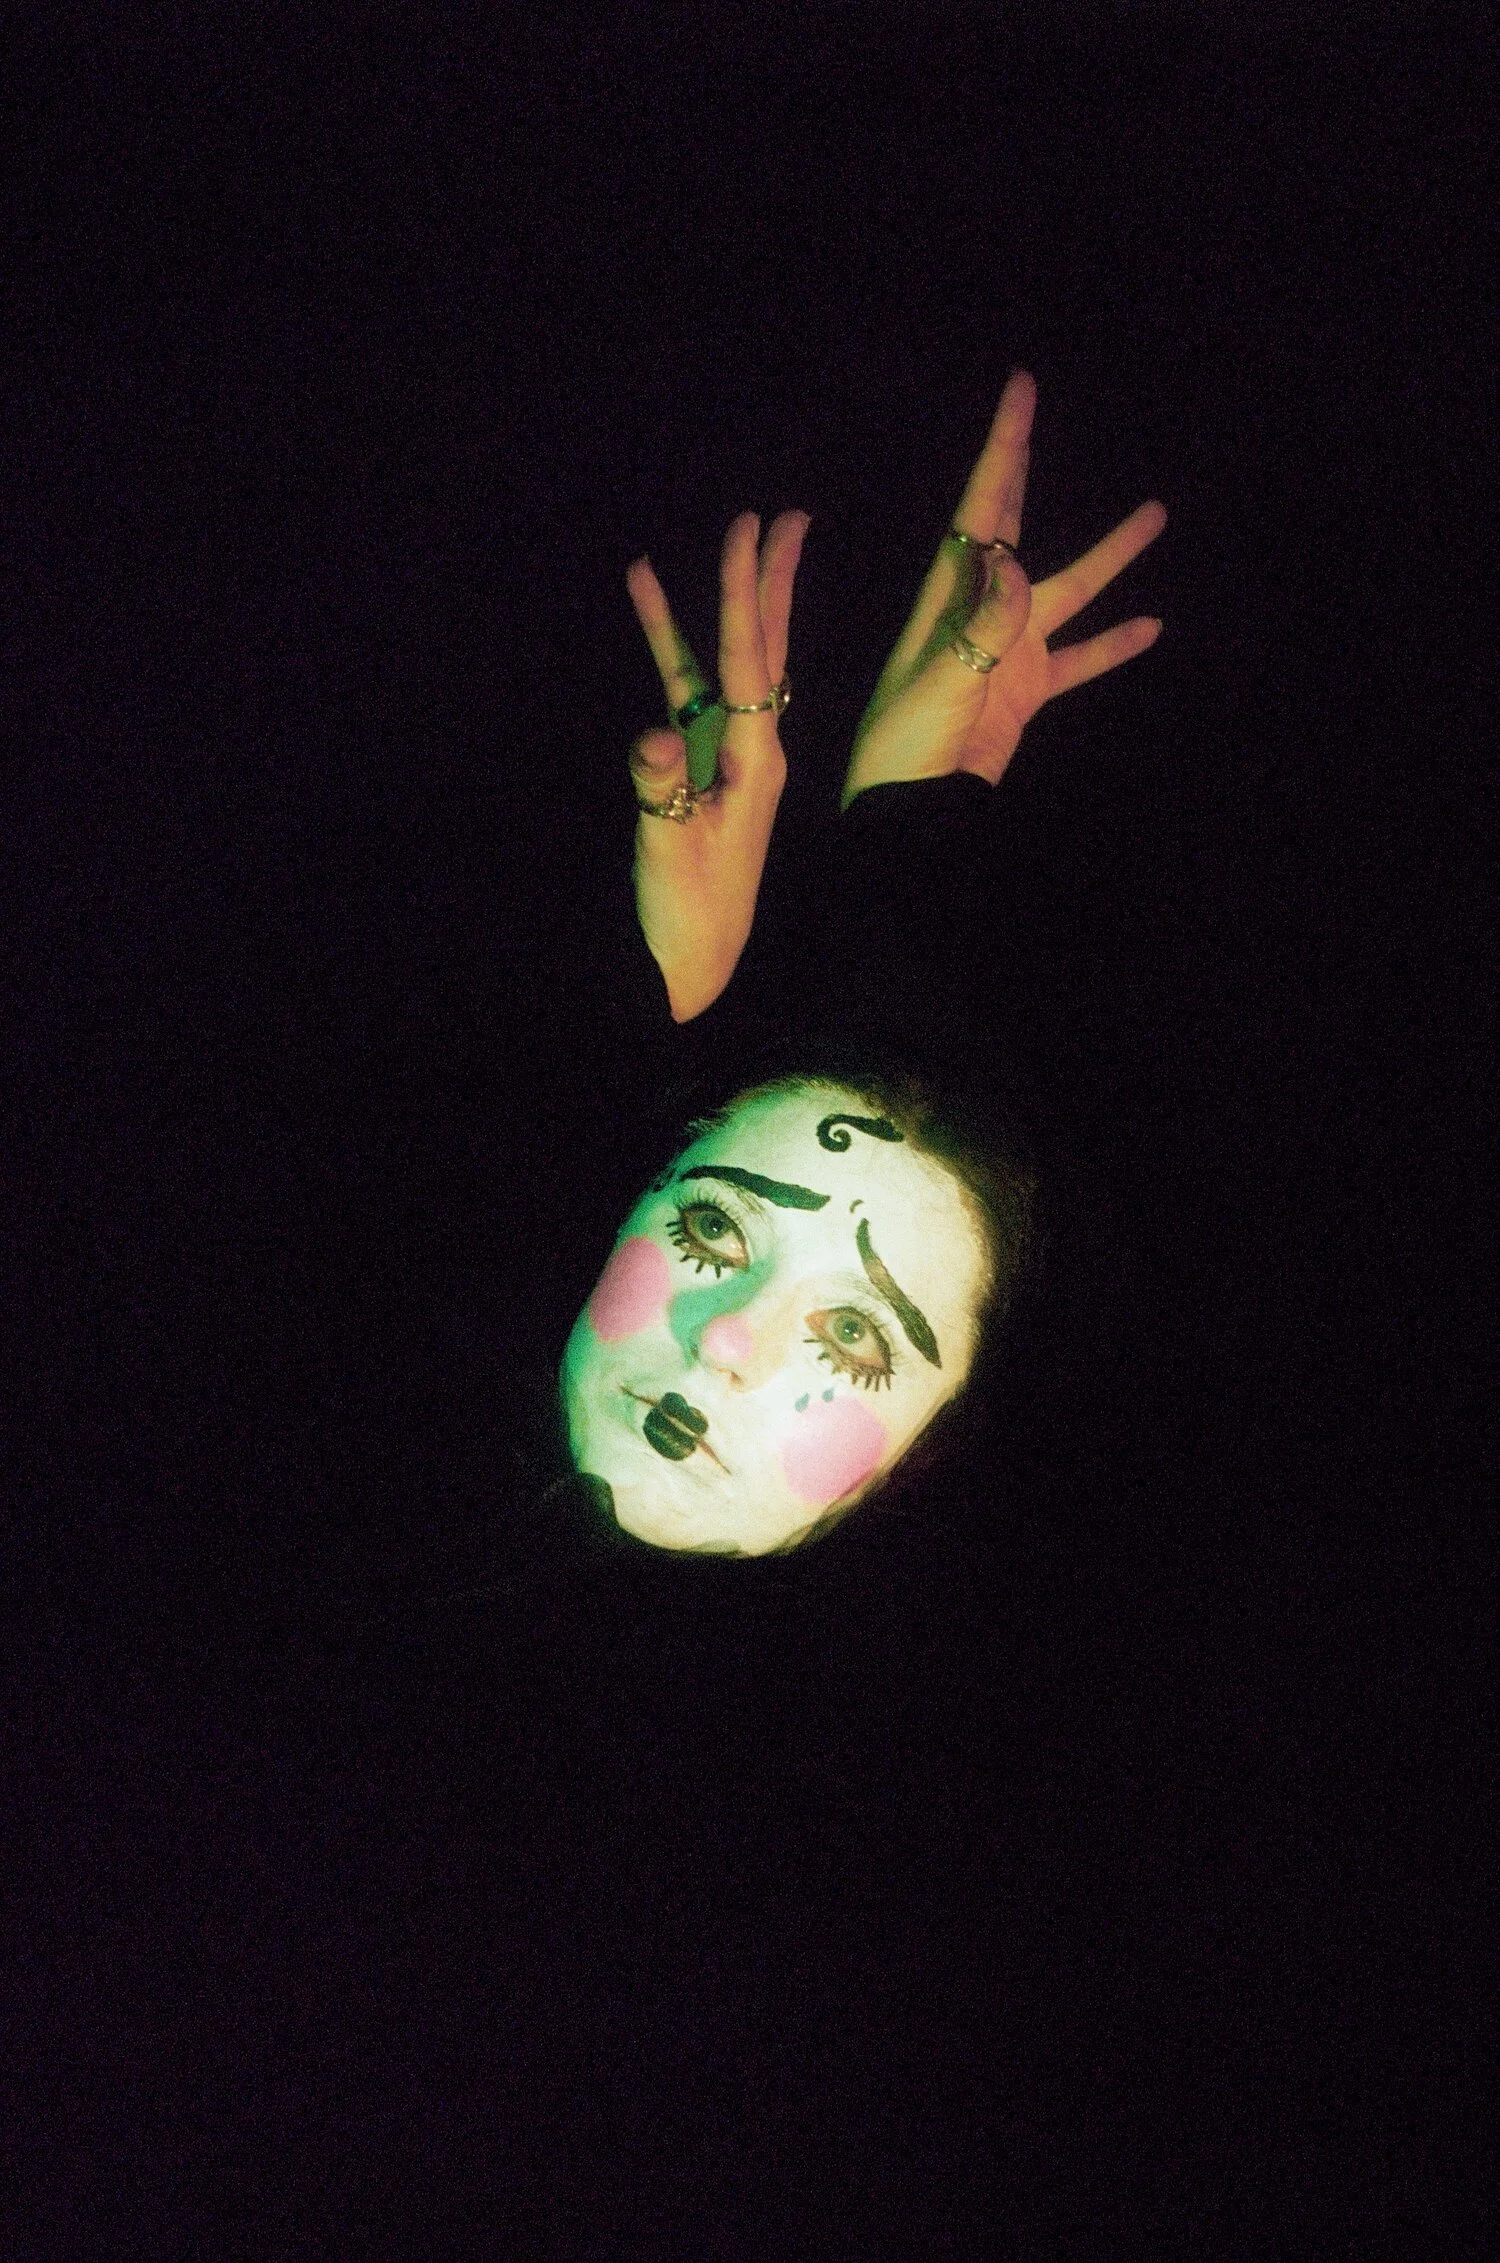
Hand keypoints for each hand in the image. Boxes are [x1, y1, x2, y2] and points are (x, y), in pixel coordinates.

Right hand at [626, 509, 809, 1022]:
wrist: (698, 959)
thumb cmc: (689, 912)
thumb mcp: (669, 849)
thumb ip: (662, 791)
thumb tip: (656, 735)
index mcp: (757, 760)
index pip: (752, 660)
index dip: (746, 593)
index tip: (753, 534)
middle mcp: (753, 746)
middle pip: (763, 645)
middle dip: (769, 580)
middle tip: (781, 516)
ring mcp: (728, 753)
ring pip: (727, 659)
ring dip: (722, 601)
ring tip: (725, 535)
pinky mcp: (704, 765)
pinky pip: (689, 690)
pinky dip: (672, 645)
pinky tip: (651, 603)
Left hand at [841, 371, 1165, 808]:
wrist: (908, 811)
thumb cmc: (904, 748)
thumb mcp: (940, 683)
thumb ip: (983, 626)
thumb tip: (1014, 561)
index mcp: (948, 601)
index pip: (980, 510)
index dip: (1002, 449)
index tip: (1018, 391)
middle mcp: (979, 614)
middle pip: (1010, 524)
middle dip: (1022, 464)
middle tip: (1029, 403)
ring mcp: (1006, 652)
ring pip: (1067, 591)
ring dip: (1109, 557)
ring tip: (1154, 514)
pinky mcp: (1025, 694)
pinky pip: (1078, 661)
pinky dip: (1113, 645)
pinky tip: (1150, 626)